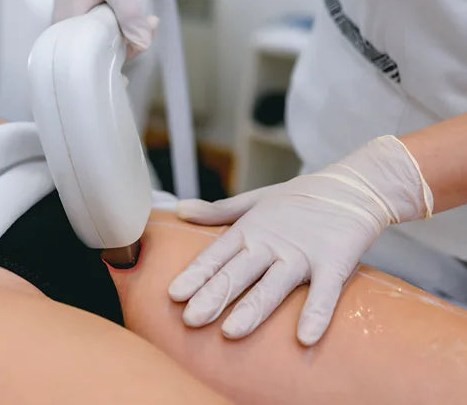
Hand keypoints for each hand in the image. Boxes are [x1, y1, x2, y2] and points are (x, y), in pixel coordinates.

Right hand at [54, 0, 156, 55]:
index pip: (96, 57)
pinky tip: (133, 18)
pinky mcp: (78, 20)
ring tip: (147, 19)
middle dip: (129, 42)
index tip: (146, 33)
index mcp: (66, 27)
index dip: (124, 52)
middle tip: (151, 22)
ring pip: (101, 42)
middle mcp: (64, 31)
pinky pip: (99, 32)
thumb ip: (129, 13)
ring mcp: (70, 25)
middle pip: (99, 52)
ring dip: (126, 34)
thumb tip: (143, 44)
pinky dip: (118, 26)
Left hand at [168, 136, 432, 345]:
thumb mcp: (253, 202)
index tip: (174, 294)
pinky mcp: (334, 262)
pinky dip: (316, 313)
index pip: (217, 255)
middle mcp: (270, 243)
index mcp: (249, 230)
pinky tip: (304, 337)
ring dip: (253, 309)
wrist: (352, 188)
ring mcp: (302, 254)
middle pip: (238, 273)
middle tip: (190, 319)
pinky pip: (325, 292)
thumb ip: (217, 212)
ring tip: (232, 332)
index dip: (196, 274)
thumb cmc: (298, 200)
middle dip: (214, 296)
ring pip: (273, 285)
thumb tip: (179, 209)